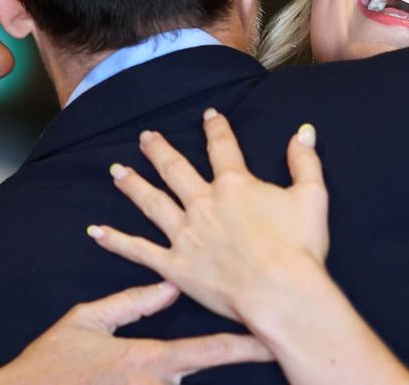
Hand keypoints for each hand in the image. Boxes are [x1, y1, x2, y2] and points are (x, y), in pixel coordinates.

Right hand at [0, 281, 272, 384]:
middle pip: (207, 378)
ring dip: (200, 378)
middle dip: (233, 363)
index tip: (274, 340)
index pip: (210, 351)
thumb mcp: (88, 322)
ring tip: (240, 371)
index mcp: (148, 361)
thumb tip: (169, 284)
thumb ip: (133, 303)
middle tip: (266, 350)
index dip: (247, 346)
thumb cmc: (49, 365)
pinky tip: (175, 379)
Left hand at [87, 109, 328, 322]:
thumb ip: (304, 161)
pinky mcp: (175, 266)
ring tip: (116, 171)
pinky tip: (96, 232)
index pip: (222, 148)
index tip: (208, 115)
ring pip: (152, 202)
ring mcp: (185, 235)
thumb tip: (304, 131)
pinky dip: (116, 241)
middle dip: (160, 151)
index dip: (216, 128)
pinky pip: (139, 250)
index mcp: (235, 185)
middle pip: (176, 169)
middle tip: (146, 137)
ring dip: (133, 184)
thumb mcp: (311, 196)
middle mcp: (204, 204)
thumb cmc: (299, 248)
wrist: (281, 292)